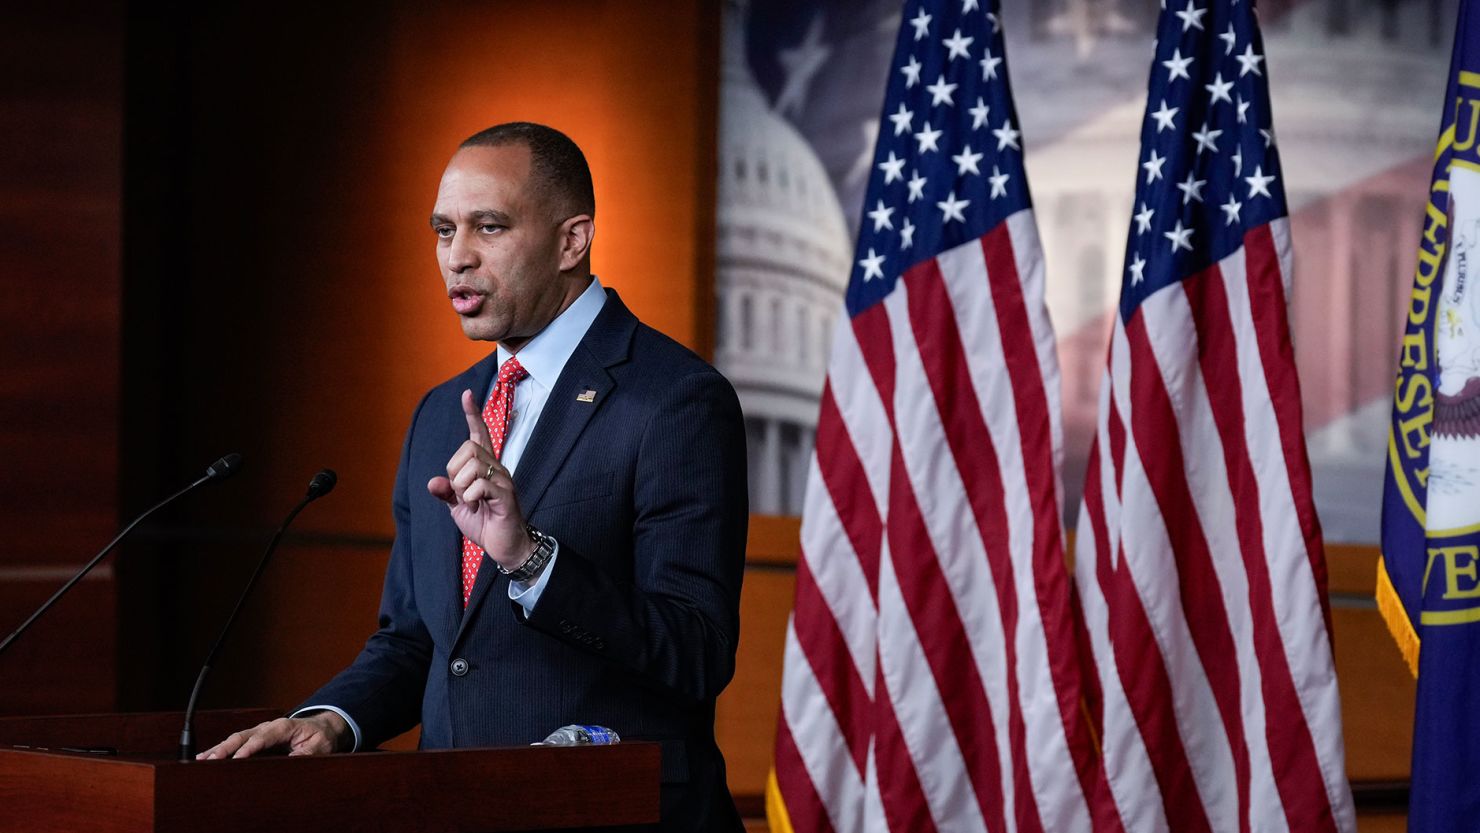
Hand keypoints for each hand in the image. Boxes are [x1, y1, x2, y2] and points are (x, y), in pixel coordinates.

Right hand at [196, 712, 347, 759]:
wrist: (321, 728)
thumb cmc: (320, 736)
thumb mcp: (319, 746)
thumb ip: (306, 754)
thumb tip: (292, 762)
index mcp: (283, 727)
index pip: (263, 738)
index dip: (250, 748)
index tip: (238, 758)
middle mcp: (268, 727)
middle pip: (243, 736)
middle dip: (227, 747)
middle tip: (211, 759)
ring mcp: (259, 732)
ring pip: (236, 739)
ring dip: (219, 748)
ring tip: (202, 759)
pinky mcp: (255, 739)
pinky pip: (236, 744)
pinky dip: (221, 749)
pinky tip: (207, 757)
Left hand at [426, 389, 533, 570]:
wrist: (506, 547)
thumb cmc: (484, 524)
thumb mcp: (458, 508)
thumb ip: (446, 492)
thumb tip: (433, 481)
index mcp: (485, 467)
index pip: (478, 434)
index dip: (472, 414)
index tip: (466, 394)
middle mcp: (497, 467)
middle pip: (468, 448)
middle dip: (454, 471)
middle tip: (460, 492)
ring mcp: (503, 480)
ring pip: (472, 465)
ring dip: (461, 487)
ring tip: (469, 502)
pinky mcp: (506, 495)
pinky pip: (479, 485)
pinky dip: (469, 498)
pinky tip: (476, 507)